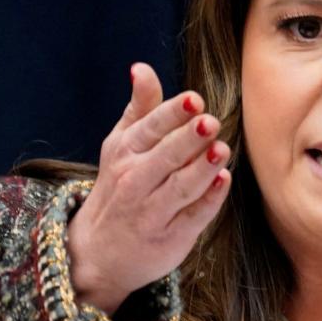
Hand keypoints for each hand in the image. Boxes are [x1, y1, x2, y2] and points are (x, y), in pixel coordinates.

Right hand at [66, 63, 231, 312]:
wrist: (98, 253)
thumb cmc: (119, 185)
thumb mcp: (122, 144)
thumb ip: (140, 108)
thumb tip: (142, 67)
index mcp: (125, 152)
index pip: (150, 129)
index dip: (173, 114)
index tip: (194, 100)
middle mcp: (135, 181)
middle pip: (166, 157)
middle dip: (188, 139)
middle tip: (210, 122)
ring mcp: (153, 212)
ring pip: (181, 187)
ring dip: (201, 169)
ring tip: (221, 150)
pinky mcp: (172, 238)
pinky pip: (193, 217)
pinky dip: (209, 200)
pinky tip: (223, 180)